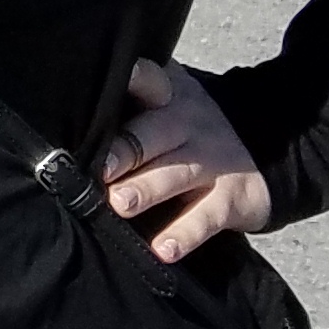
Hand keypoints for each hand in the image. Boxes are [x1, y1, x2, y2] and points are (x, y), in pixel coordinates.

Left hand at [98, 60, 270, 264]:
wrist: (266, 154)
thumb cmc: (188, 131)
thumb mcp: (168, 103)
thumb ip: (128, 100)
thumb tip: (62, 104)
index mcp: (169, 96)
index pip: (150, 80)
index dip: (135, 78)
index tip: (118, 79)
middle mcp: (190, 124)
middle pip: (155, 133)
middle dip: (126, 150)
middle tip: (101, 168)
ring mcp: (213, 161)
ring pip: (175, 175)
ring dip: (146, 190)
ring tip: (120, 203)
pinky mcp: (230, 199)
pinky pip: (205, 218)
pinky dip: (185, 234)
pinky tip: (164, 249)